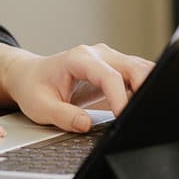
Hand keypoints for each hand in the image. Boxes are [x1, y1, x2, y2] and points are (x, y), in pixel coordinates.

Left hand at [0, 43, 154, 132]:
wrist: (30, 75)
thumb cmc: (34, 88)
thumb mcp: (40, 107)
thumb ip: (63, 116)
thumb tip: (85, 124)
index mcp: (79, 59)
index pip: (109, 76)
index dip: (120, 97)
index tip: (124, 116)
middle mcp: (98, 54)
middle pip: (133, 66)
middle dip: (145, 87)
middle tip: (146, 113)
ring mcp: (109, 58)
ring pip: (140, 67)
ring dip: (148, 86)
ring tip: (147, 110)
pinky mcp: (115, 67)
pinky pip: (136, 73)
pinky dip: (144, 86)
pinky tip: (143, 104)